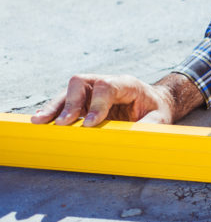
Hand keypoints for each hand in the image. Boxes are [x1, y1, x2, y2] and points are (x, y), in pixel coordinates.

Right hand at [31, 73, 201, 126]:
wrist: (154, 102)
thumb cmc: (156, 109)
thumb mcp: (160, 118)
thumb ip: (149, 126)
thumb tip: (135, 138)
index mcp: (126, 84)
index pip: (107, 87)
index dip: (96, 105)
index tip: (89, 124)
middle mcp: (105, 82)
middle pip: (81, 83)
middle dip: (70, 104)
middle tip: (62, 125)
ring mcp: (92, 89)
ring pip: (68, 92)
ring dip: (54, 107)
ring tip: (39, 122)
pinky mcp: (84, 100)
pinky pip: (65, 102)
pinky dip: (54, 111)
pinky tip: (42, 121)